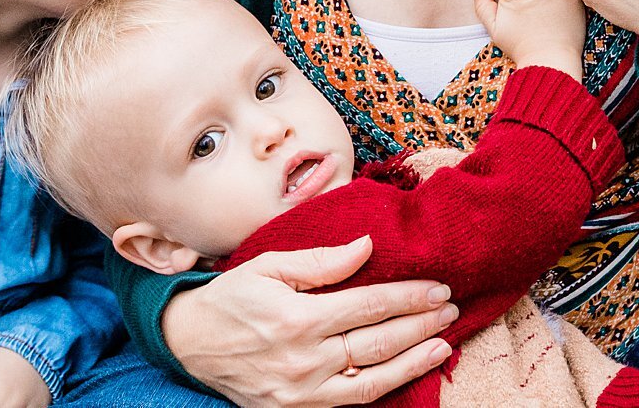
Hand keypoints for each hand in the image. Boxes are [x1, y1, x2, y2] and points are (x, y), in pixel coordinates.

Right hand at [162, 236, 457, 406]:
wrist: (189, 344)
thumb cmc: (231, 298)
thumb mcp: (268, 266)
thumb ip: (320, 261)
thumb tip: (367, 246)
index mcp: (296, 316)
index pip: (368, 304)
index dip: (407, 296)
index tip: (436, 286)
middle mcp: (303, 358)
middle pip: (378, 340)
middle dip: (420, 324)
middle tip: (450, 309)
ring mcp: (303, 390)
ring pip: (373, 377)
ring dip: (414, 360)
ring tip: (444, 343)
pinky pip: (352, 401)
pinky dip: (386, 386)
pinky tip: (409, 371)